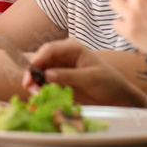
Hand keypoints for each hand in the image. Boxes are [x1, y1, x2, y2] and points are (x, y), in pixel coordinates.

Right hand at [27, 38, 146, 106]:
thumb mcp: (91, 78)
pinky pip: (44, 83)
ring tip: (35, 93)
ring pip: (40, 73)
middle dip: (33, 72)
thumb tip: (47, 75)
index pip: (50, 50)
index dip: (38, 59)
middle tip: (28, 85)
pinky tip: (41, 95)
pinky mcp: (59, 82)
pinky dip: (40, 89)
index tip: (31, 70)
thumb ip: (69, 76)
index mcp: (72, 49)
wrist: (118, 98)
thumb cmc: (109, 82)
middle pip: (41, 61)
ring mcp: (60, 69)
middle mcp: (63, 57)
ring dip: (35, 82)